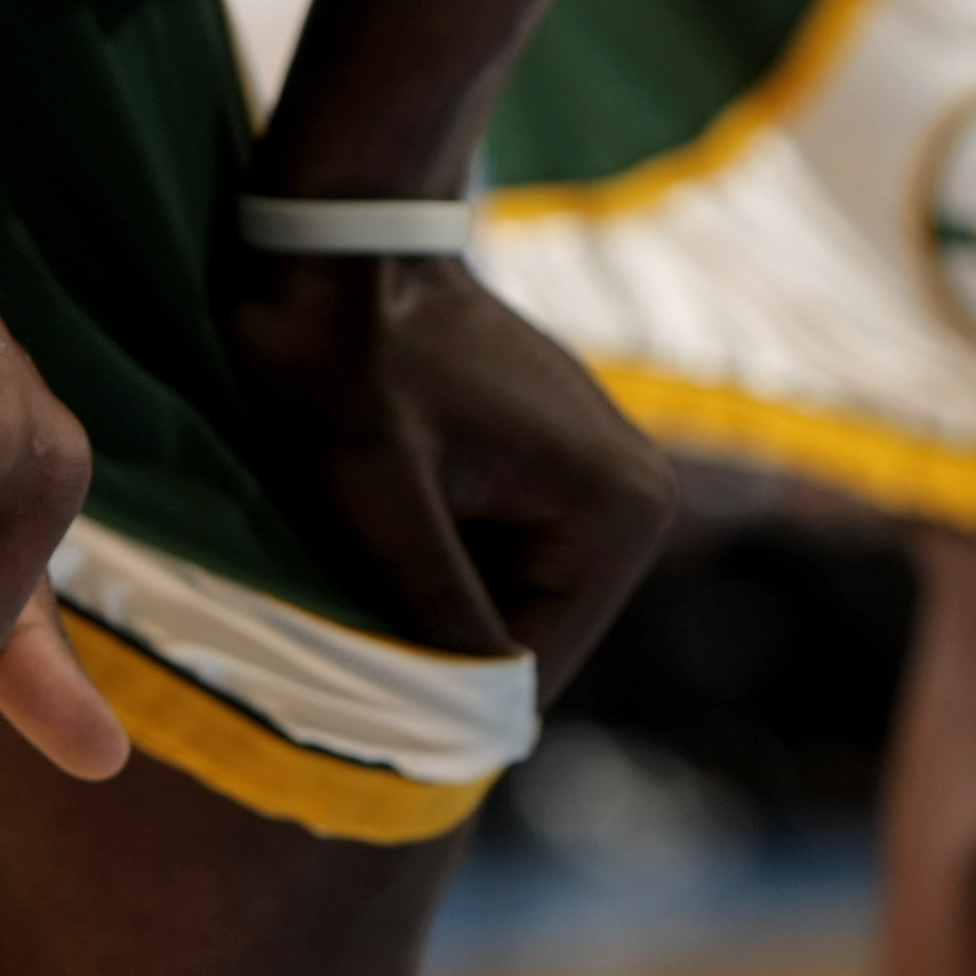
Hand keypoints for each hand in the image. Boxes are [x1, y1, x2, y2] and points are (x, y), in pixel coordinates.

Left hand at [225, 251, 674, 699]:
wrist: (335, 238)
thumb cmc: (347, 357)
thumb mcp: (378, 498)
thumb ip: (435, 614)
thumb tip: (475, 737)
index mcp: (621, 511)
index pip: (530, 670)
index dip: (438, 700)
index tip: (351, 698)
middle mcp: (639, 497)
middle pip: (524, 637)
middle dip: (433, 638)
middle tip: (337, 614)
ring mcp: (603, 475)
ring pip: (504, 599)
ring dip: (429, 597)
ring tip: (353, 553)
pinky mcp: (560, 460)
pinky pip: (499, 550)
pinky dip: (436, 553)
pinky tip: (378, 517)